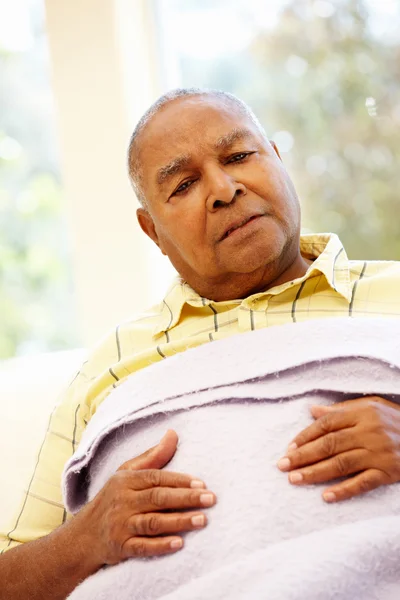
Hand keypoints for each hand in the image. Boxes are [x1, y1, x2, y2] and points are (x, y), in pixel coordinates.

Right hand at [74, 429, 215, 566]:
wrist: (84, 535)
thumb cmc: (113, 498)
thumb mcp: (126, 473)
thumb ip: (153, 456)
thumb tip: (173, 433)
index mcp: (126, 481)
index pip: (156, 478)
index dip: (179, 480)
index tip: (202, 484)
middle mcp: (123, 501)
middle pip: (158, 498)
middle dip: (185, 498)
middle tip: (210, 499)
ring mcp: (121, 525)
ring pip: (153, 522)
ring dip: (179, 521)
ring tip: (202, 520)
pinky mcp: (120, 547)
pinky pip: (142, 547)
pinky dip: (160, 546)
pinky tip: (179, 543)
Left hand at [277, 396, 399, 502]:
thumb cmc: (395, 419)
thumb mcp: (371, 406)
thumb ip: (341, 410)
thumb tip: (312, 410)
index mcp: (362, 412)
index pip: (327, 424)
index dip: (305, 436)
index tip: (289, 447)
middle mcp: (369, 431)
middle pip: (329, 444)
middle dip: (303, 455)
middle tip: (283, 465)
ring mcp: (379, 453)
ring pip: (341, 464)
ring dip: (315, 473)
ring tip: (295, 479)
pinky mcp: (388, 472)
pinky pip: (363, 483)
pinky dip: (344, 490)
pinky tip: (326, 497)